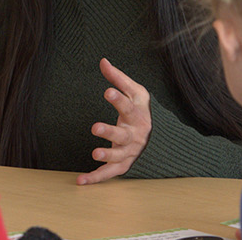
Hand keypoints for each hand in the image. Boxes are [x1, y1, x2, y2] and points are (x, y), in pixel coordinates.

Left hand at [77, 59, 152, 184]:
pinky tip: (80, 180)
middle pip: (123, 135)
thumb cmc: (141, 110)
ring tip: (94, 153)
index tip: (107, 91)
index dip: (118, 99)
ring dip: (107, 155)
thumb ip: (118, 79)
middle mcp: (134, 135)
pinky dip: (95, 178)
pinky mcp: (122, 164)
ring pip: (118, 156)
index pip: (128, 106)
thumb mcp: (135, 92)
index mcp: (137, 115)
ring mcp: (129, 152)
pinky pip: (109, 173)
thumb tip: (102, 61)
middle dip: (109, 132)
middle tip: (95, 127)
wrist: (161, 138)